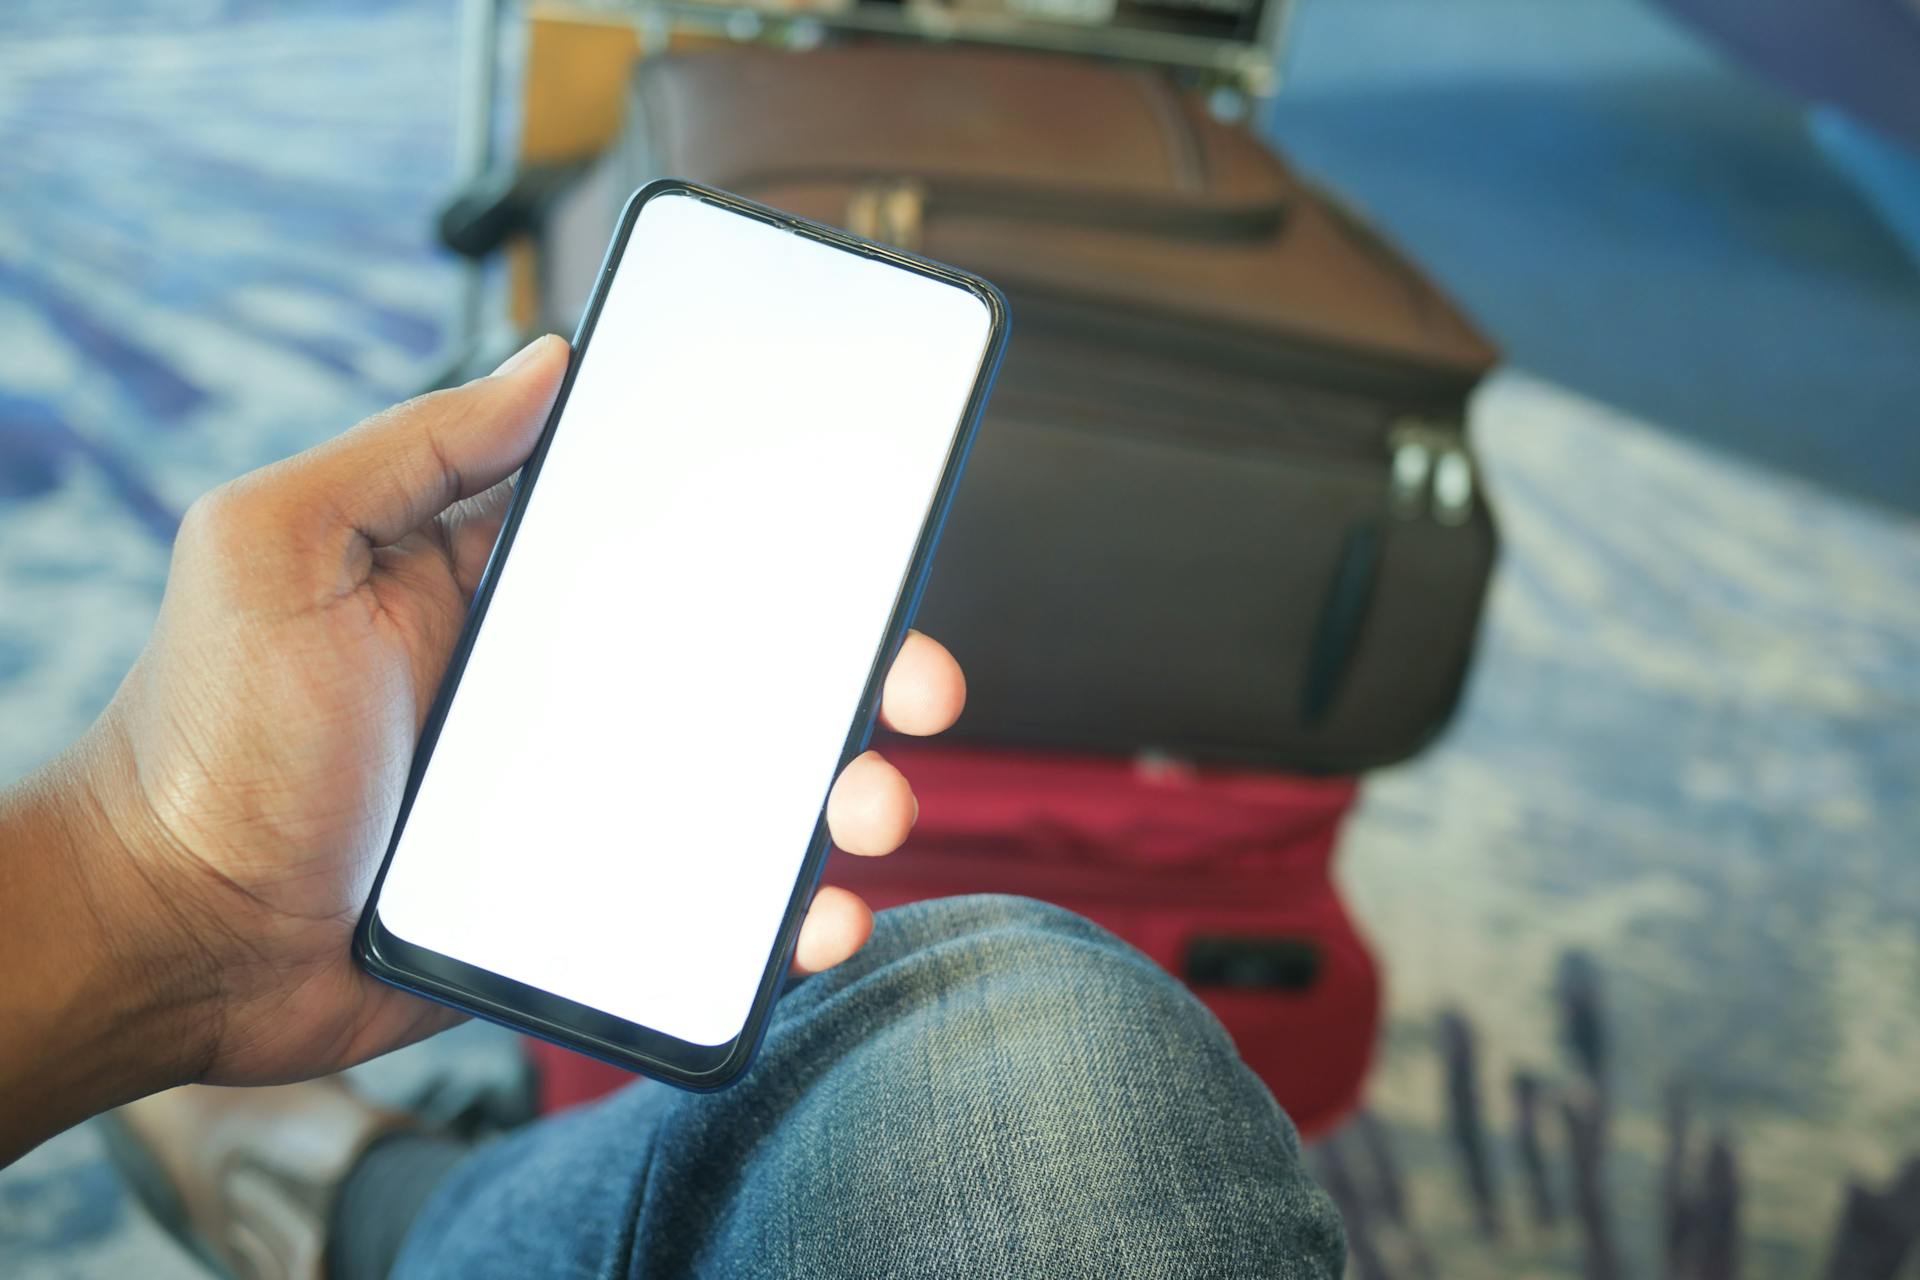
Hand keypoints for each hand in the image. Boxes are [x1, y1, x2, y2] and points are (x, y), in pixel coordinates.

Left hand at [0, 336, 963, 1151]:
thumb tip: (551, 356)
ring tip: (870, 809)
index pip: (676, 537)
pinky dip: (783, 912)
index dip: (783, 530)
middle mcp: (568, 682)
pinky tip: (817, 917)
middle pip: (749, 661)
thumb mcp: (277, 549)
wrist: (171, 940)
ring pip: (753, 783)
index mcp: (514, 586)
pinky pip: (712, 901)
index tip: (869, 530)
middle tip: (918, 686)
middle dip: (856, 667)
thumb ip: (414, 450)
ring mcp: (587, 794)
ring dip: (842, 790)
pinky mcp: (590, 898)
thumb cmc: (205, 740)